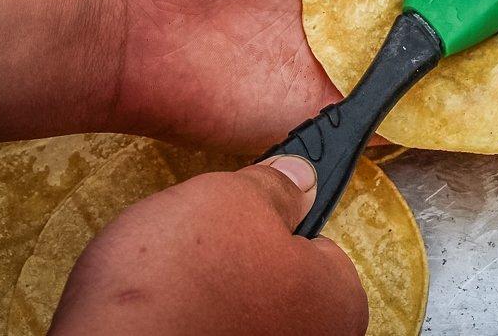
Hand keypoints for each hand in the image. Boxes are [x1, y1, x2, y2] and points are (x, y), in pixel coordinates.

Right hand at [50, 155, 367, 335]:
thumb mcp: (233, 199)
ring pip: (241, 313)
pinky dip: (185, 326)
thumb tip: (301, 178)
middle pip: (280, 282)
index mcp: (341, 301)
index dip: (275, 223)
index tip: (242, 218)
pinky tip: (156, 320)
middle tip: (198, 250)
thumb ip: (276, 187)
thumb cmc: (179, 282)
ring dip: (210, 298)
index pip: (319, 246)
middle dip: (241, 263)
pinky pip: (205, 334)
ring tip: (170, 286)